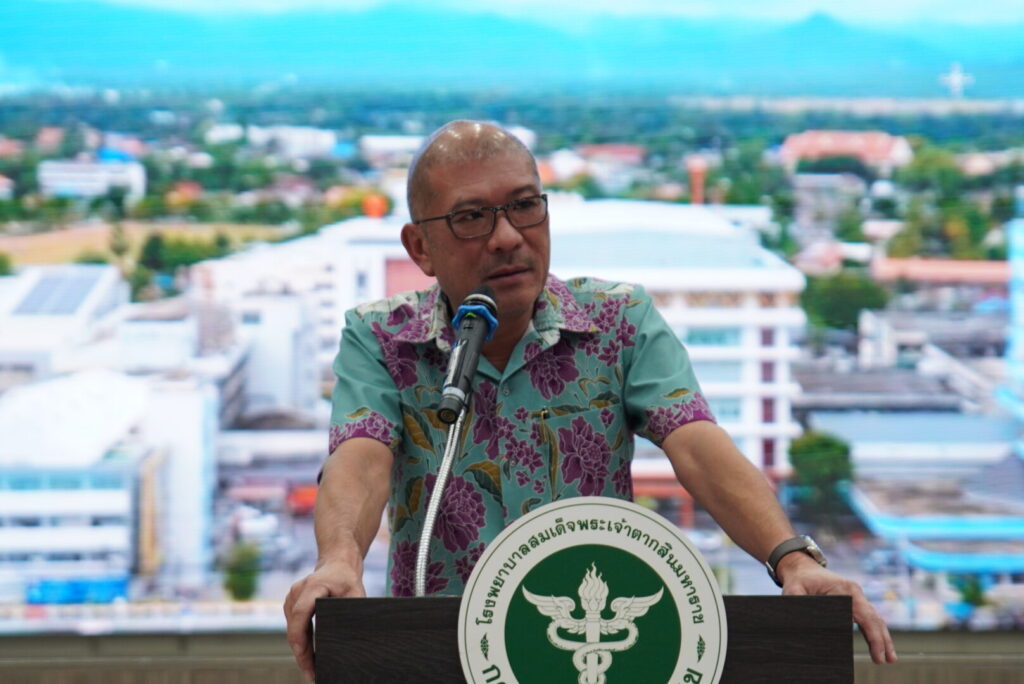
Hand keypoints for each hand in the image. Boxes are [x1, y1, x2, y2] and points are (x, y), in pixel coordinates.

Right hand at [283, 557, 365, 681]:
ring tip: (312, 671)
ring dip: (300, 650)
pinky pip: (294, 627)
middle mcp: (297, 592)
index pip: (300, 615)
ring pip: (293, 630)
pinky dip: (300, 641)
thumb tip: (352, 635)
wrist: (337, 562)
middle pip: (294, 628)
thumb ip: (353, 610)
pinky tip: (308, 656)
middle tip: (312, 675)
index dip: (301, 639)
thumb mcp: (356, 592)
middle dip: (302, 654)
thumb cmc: (347, 578)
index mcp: (312, 587)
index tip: (306, 659)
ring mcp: (291, 598)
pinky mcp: (292, 604)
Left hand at [777, 552, 897, 664]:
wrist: (802, 567)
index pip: (864, 615)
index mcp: (844, 589)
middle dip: (881, 640)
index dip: (871, 635)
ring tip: (890, 658)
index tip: (876, 653)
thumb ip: (799, 605)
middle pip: (873, 618)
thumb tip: (806, 625)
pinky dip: (876, 631)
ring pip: (875, 618)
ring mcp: (856, 596)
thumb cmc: (798, 579)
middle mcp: (854, 592)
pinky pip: (869, 617)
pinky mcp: (854, 601)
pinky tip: (881, 646)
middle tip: (886, 660)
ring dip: (883, 638)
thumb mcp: (794, 591)